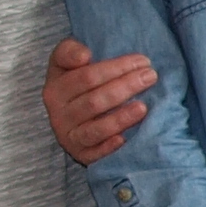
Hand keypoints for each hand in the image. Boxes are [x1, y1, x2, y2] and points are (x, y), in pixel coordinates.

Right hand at [44, 38, 153, 166]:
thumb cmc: (73, 81)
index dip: (116, 68)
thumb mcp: (64, 61)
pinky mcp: (81, 155)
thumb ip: (69, 51)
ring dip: (121, 119)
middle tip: (151, 77)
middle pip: (95, 102)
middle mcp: (59, 115)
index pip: (87, 77)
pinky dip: (109, 147)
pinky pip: (94, 154)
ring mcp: (69, 137)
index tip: (142, 61)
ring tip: (144, 107)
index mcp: (55, 89)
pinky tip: (125, 139)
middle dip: (126, 87)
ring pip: (95, 129)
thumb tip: (84, 56)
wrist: (67, 114)